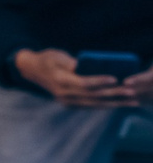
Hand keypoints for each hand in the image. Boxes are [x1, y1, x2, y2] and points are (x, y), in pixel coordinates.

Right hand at [14, 48, 151, 108]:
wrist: (31, 70)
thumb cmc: (47, 59)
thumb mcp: (56, 56)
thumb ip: (70, 62)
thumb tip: (83, 66)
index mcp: (59, 80)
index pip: (83, 83)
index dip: (100, 81)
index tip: (115, 78)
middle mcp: (63, 94)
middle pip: (92, 96)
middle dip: (114, 94)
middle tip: (131, 92)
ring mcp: (66, 101)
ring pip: (94, 104)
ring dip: (114, 103)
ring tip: (131, 101)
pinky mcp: (70, 104)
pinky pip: (90, 106)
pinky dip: (105, 105)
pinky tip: (119, 103)